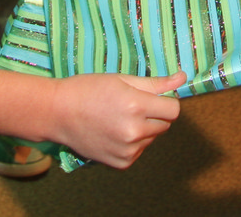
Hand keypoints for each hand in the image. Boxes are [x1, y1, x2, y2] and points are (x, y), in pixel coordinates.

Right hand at [47, 71, 184, 168]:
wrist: (58, 113)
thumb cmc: (88, 90)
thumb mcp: (122, 80)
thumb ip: (155, 83)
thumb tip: (183, 78)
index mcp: (136, 106)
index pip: (173, 109)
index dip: (165, 101)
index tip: (153, 97)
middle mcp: (134, 131)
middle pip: (165, 124)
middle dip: (154, 114)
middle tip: (130, 105)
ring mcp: (128, 150)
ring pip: (152, 138)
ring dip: (143, 129)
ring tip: (118, 118)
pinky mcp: (121, 163)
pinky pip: (139, 151)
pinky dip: (132, 143)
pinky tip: (113, 132)